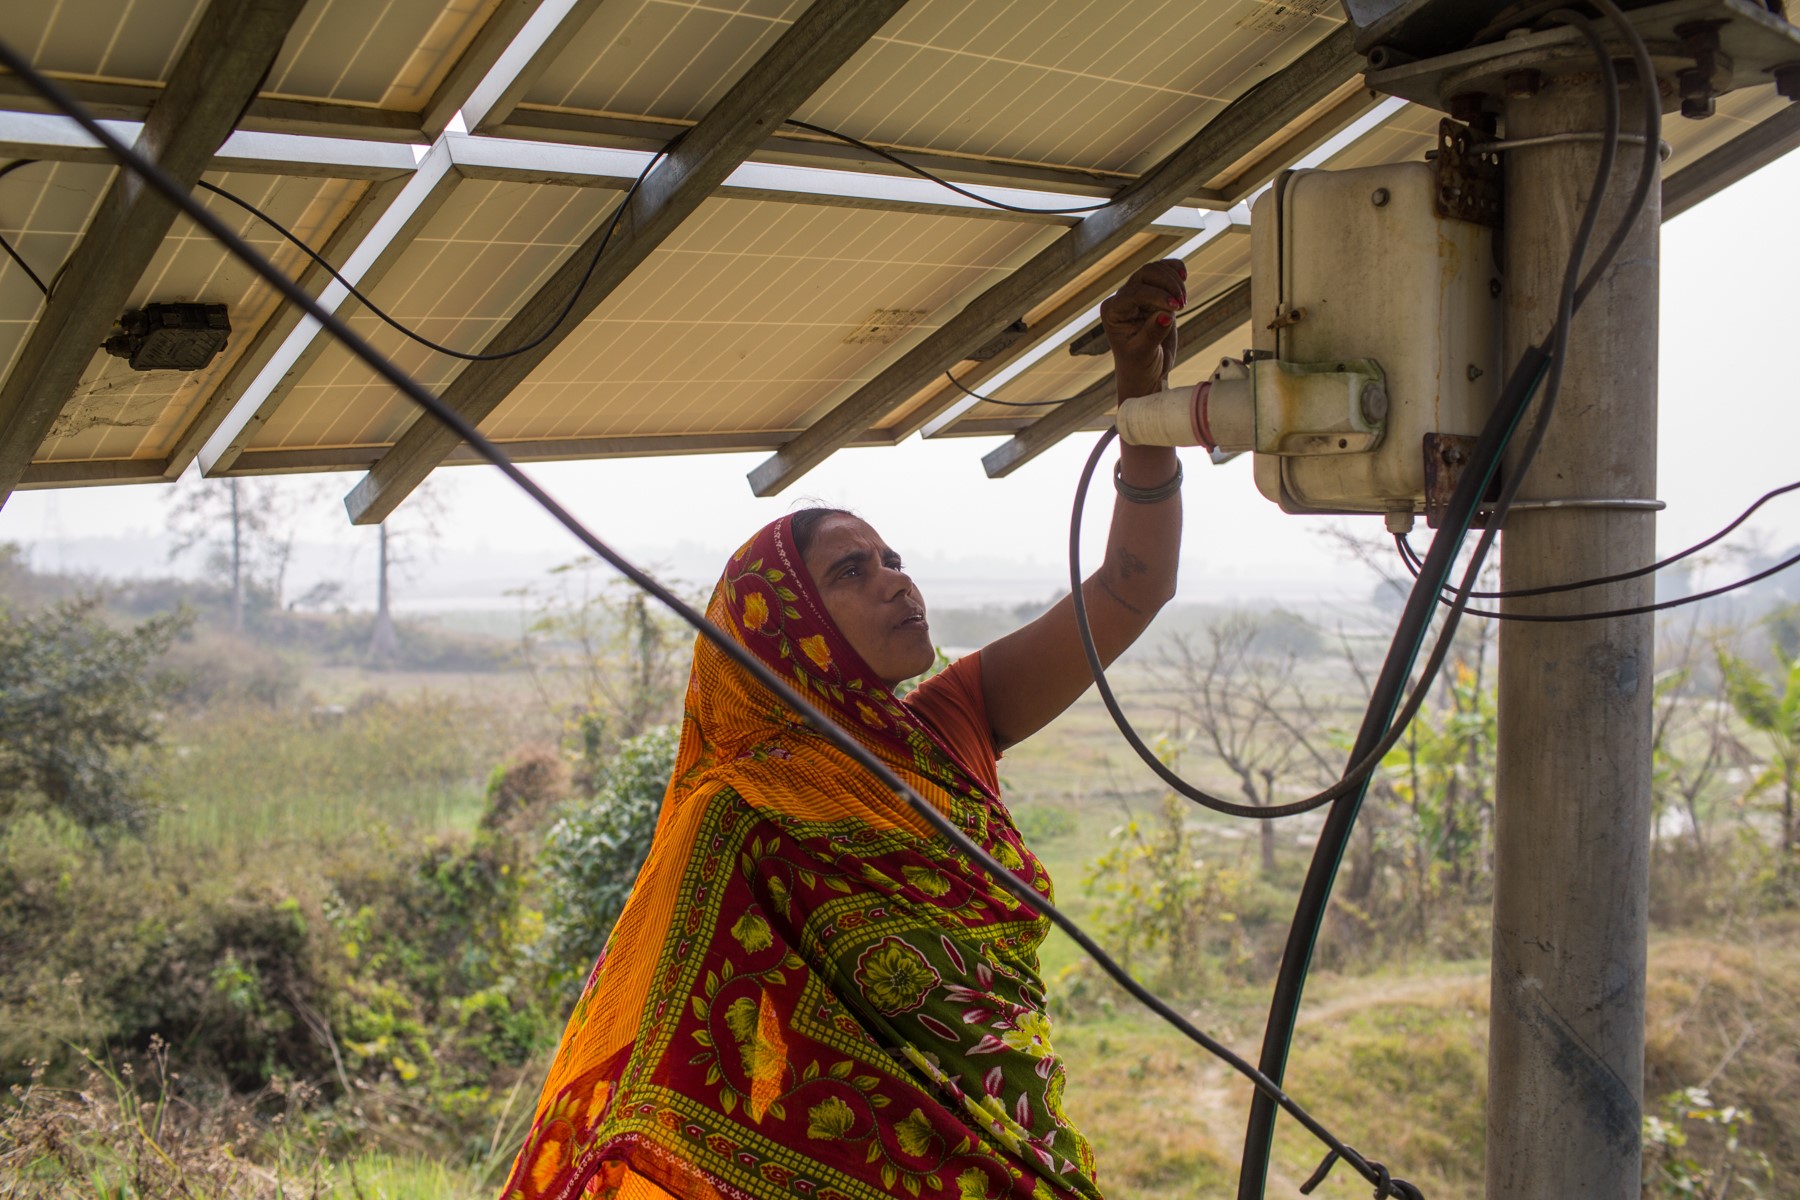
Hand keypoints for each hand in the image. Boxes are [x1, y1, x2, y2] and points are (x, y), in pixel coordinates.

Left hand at [1101, 259, 1184, 399]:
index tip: (1175, 308)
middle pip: (1146, 274)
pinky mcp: (1153, 294)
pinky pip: (1163, 272)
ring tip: (1183, 303)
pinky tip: (1184, 276)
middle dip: (1168, 285)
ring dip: (1174, 281)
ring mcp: (1137, 294)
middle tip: (1182, 305)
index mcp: (1113, 312)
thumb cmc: (1139, 366)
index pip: (1135, 292)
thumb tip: (1165, 315)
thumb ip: (1153, 334)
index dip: (1157, 295)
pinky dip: (1175, 270)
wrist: (1146, 371)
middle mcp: (1122, 299)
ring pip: (1155, 270)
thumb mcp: (1144, 354)